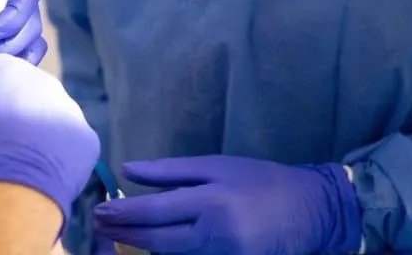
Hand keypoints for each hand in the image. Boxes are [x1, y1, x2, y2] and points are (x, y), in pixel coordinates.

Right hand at [0, 54, 99, 224]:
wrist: (19, 187)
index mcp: (14, 72)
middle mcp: (48, 83)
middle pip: (30, 85)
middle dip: (18, 101)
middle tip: (5, 130)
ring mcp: (72, 109)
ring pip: (54, 109)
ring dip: (42, 122)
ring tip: (27, 150)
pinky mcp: (87, 136)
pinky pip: (71, 135)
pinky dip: (61, 145)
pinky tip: (47, 164)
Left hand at [93, 156, 362, 253]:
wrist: (312, 210)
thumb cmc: (259, 181)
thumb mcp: (216, 165)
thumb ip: (170, 171)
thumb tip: (126, 169)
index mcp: (211, 202)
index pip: (155, 211)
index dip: (123, 214)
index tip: (100, 211)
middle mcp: (217, 234)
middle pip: (158, 241)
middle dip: (125, 234)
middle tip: (98, 225)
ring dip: (142, 248)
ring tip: (116, 236)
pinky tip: (152, 248)